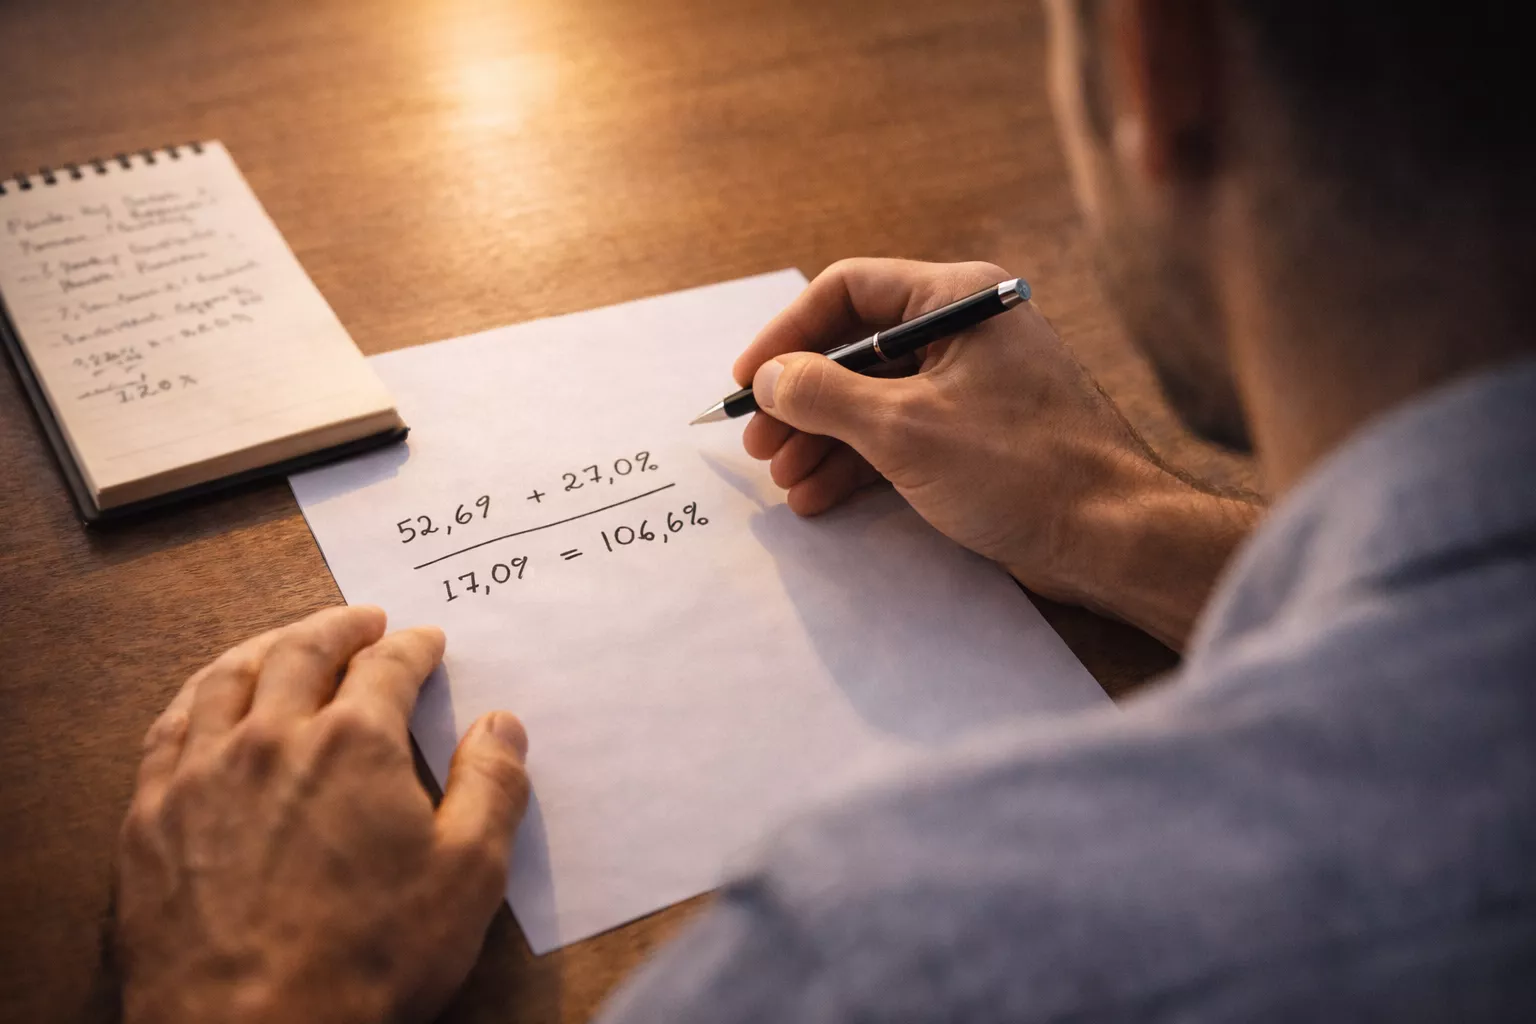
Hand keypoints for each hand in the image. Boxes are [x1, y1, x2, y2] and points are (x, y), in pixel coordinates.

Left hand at [116, 605, 528, 1023]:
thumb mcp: (468, 876)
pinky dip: (198, 695)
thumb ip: (493, 787)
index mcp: (354, 743)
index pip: (388, 666)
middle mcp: (272, 738)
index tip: (425, 641)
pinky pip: (169, 728)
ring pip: (228, 677)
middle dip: (339, 627)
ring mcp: (201, 773)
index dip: (413, 647)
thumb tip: (502, 723)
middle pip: (302, 651)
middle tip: (362, 620)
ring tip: (286, 640)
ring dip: (265, 646)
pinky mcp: (151, 816)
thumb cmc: (367, 960)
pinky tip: (208, 699)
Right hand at [738, 259, 1257, 646]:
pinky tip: (819, 497)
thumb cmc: (1022, 469)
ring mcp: (973, 386)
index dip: (788, 334)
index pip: (849, 291)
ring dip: (822, 439)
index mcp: (958, 299)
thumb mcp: (904, 429)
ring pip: (874, 398)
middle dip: (802, 400)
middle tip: (759, 446)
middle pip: (857, 349)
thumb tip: (771, 378)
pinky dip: (858, 462)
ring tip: (784, 482)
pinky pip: (901, 435)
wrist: (1113, 537)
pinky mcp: (978, 437)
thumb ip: (825, 396)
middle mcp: (966, 331)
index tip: (749, 382)